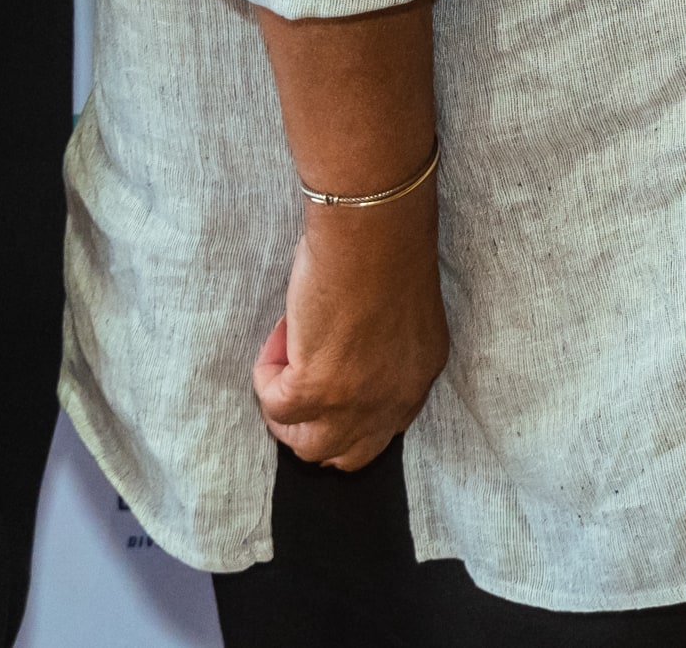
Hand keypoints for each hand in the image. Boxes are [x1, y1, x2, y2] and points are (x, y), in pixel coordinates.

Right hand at [257, 192, 449, 469]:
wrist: (374, 230)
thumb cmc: (385, 249)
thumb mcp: (399, 314)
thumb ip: (380, 349)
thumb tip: (339, 357)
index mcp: (418, 377)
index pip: (382, 430)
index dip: (346, 412)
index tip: (327, 379)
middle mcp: (394, 401)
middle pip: (346, 455)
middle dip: (315, 427)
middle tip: (297, 380)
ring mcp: (356, 403)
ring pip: (307, 446)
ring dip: (287, 412)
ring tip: (285, 362)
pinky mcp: (316, 390)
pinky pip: (275, 406)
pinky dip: (268, 373)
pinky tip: (283, 333)